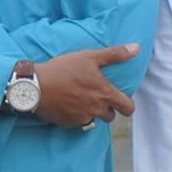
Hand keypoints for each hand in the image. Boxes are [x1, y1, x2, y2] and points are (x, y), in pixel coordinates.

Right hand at [20, 45, 138, 128]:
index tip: (122, 101)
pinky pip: (78, 122)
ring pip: (94, 120)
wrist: (35, 86)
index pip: (128, 108)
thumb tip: (137, 48)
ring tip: (79, 99)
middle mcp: (96, 110)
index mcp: (105, 94)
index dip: (127, 105)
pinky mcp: (69, 124)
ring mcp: (82, 118)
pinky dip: (76, 116)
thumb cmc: (63, 69)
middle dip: (106, 108)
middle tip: (95, 96)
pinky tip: (68, 104)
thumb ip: (115, 54)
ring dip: (91, 112)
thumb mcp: (90, 57)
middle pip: (110, 116)